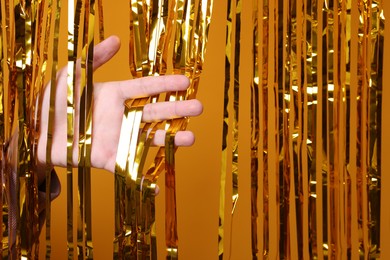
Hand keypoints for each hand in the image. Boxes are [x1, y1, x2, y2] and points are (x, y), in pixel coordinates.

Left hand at [37, 35, 202, 174]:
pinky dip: (142, 180)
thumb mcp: (71, 75)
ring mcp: (116, 138)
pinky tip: (156, 186)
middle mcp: (120, 117)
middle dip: (177, 110)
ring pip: (149, 139)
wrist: (35, 133)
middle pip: (154, 112)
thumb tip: (116, 39)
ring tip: (190, 138)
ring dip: (170, 139)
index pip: (146, 88)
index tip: (187, 82)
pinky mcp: (107, 159)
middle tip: (199, 107)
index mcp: (114, 95)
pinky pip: (128, 169)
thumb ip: (93, 59)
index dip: (166, 84)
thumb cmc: (52, 102)